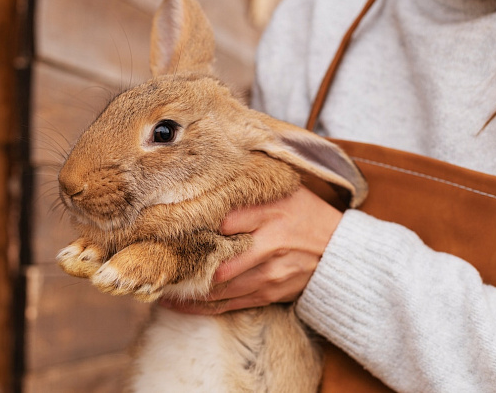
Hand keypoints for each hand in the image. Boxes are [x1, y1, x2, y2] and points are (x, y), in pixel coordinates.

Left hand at [160, 186, 341, 314]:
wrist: (343, 253)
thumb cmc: (308, 215)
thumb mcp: (284, 193)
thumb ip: (249, 191)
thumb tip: (208, 187)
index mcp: (271, 215)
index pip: (224, 220)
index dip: (193, 224)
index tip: (163, 225)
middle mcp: (269, 247)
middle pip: (217, 261)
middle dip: (183, 265)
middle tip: (152, 262)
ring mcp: (269, 275)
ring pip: (219, 288)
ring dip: (186, 291)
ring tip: (157, 287)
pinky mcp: (269, 294)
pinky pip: (229, 305)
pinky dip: (201, 307)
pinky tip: (178, 305)